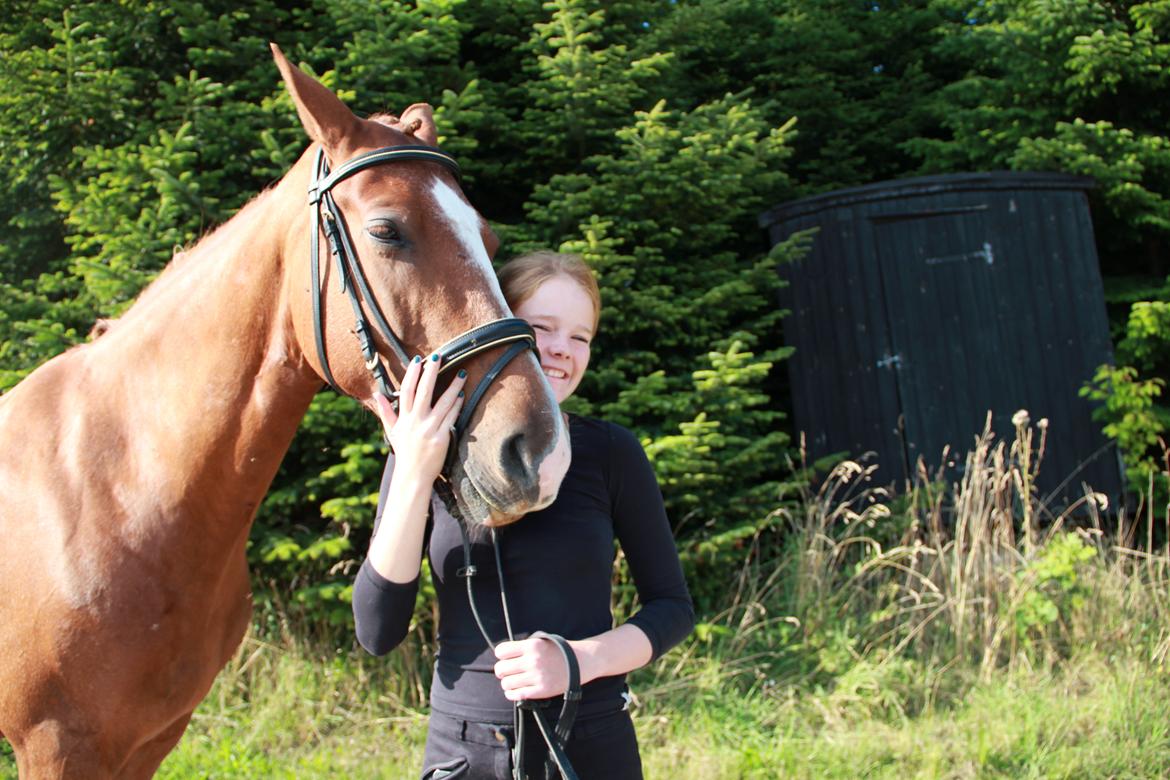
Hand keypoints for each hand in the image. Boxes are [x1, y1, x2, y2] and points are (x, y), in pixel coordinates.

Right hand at [373, 354, 465, 483]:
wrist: (413, 476)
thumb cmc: (405, 452)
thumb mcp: (392, 432)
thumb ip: (386, 412)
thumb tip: (377, 395)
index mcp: (404, 418)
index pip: (406, 390)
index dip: (412, 374)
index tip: (418, 360)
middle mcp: (416, 421)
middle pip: (424, 391)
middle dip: (431, 372)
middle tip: (439, 356)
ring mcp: (429, 429)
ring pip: (443, 402)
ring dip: (453, 387)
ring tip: (461, 374)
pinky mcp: (442, 438)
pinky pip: (451, 418)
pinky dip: (457, 406)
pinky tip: (462, 396)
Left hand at [493, 637, 572, 700]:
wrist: (580, 662)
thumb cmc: (558, 651)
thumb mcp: (541, 641)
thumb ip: (523, 647)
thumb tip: (503, 656)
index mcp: (532, 646)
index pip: (501, 651)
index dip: (501, 655)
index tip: (505, 657)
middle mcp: (533, 661)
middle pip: (501, 668)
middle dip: (501, 670)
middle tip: (506, 671)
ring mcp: (537, 677)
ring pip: (506, 683)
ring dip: (507, 683)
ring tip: (513, 681)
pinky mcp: (541, 691)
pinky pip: (516, 695)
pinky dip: (512, 694)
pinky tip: (516, 690)